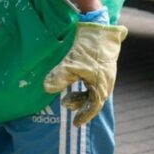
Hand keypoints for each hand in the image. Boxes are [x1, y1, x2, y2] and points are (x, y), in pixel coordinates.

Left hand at [43, 11, 127, 126]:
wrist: (99, 29)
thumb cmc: (87, 48)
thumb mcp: (71, 64)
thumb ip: (59, 78)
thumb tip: (47, 89)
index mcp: (101, 85)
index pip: (94, 107)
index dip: (84, 116)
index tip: (75, 124)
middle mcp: (106, 82)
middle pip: (93, 100)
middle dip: (80, 106)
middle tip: (66, 106)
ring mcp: (106, 74)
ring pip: (93, 91)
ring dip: (80, 95)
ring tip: (66, 96)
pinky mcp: (103, 66)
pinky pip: (94, 82)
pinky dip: (83, 86)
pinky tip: (74, 81)